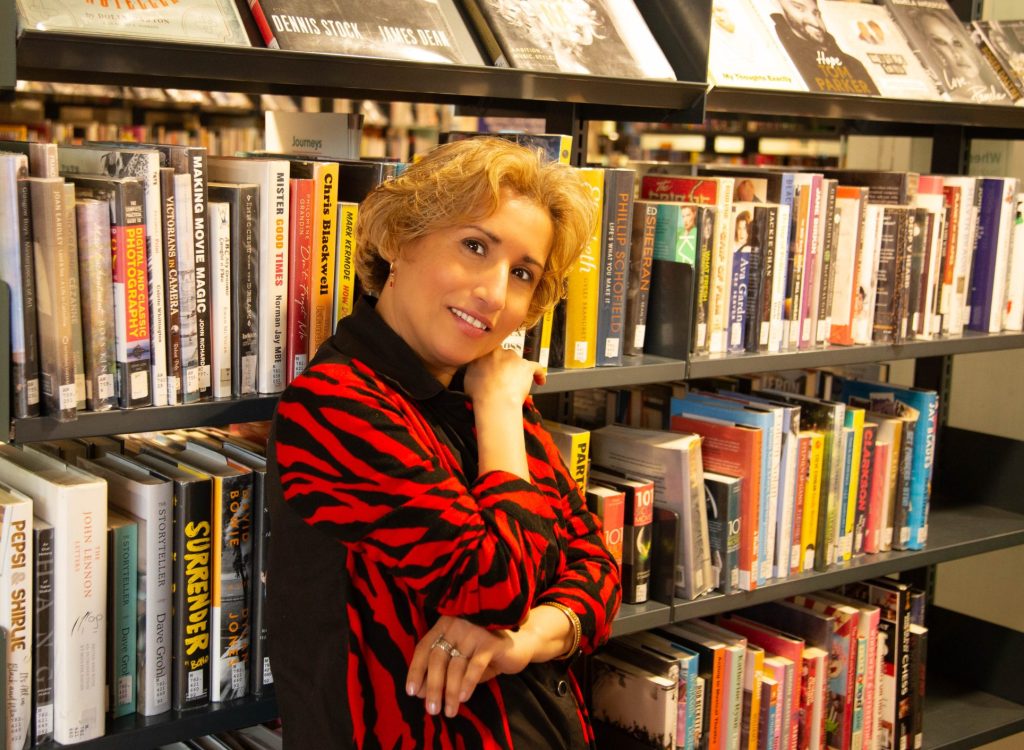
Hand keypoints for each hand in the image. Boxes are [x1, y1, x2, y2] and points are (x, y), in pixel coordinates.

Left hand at [406, 615, 534, 718]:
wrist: (521, 643)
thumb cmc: (485, 654)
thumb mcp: (461, 661)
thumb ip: (443, 673)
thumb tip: (422, 693)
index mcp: (445, 625)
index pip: (424, 647)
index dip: (415, 670)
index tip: (412, 692)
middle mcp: (457, 625)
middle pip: (437, 658)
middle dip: (432, 687)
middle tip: (431, 710)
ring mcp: (474, 631)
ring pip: (455, 665)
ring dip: (449, 692)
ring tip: (449, 711)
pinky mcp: (491, 643)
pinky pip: (474, 666)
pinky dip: (467, 683)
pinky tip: (463, 698)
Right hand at [464, 346, 544, 408]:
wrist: (494, 401)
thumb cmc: (480, 393)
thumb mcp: (468, 376)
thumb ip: (473, 367)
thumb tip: (474, 368)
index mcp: (485, 351)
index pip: (490, 349)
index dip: (492, 359)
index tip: (492, 365)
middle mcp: (500, 351)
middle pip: (505, 354)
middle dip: (504, 365)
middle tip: (501, 377)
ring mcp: (514, 358)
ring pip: (518, 361)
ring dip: (518, 370)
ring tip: (515, 383)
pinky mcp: (527, 367)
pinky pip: (536, 368)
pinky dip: (538, 374)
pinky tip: (540, 379)